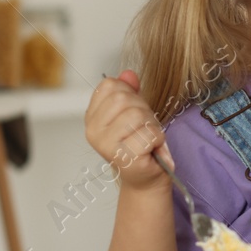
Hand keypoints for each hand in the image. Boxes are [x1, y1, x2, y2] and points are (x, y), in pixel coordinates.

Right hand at [84, 70, 170, 189]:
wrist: (146, 177)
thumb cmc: (140, 145)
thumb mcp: (134, 111)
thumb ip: (129, 91)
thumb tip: (128, 73)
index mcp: (92, 116)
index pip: (110, 85)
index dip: (130, 94)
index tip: (134, 112)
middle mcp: (93, 130)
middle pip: (124, 98)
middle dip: (144, 110)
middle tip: (144, 128)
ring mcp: (105, 144)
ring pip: (137, 115)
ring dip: (152, 126)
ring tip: (148, 139)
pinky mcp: (122, 156)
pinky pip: (148, 134)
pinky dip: (158, 139)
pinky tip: (152, 149)